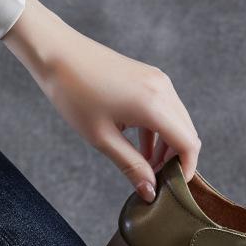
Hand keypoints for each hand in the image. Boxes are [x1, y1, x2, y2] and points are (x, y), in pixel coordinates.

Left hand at [3, 0, 200, 201]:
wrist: (56, 53)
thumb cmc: (74, 94)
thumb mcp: (102, 138)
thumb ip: (132, 166)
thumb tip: (150, 191)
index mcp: (154, 105)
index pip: (188, 144)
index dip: (186, 169)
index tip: (173, 187)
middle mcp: (163, 89)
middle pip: (187, 133)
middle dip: (176, 159)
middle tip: (155, 179)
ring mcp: (157, 80)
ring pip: (177, 121)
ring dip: (167, 146)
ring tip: (146, 166)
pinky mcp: (149, 77)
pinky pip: (165, 109)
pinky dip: (159, 130)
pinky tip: (141, 146)